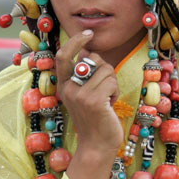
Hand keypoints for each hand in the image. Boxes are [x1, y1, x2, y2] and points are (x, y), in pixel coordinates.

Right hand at [56, 30, 123, 152]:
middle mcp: (69, 88)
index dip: (75, 41)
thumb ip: (85, 74)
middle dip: (105, 69)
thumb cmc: (94, 117)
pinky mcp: (93, 101)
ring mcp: (80, 94)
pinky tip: (110, 104)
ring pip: (106, 70)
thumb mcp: (84, 94)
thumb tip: (89, 52)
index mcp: (64, 84)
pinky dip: (115, 91)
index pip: (63, 55)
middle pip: (93, 59)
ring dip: (112, 83)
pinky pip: (111, 82)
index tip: (88, 33)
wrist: (96, 145)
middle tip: (105, 87)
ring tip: (107, 99)